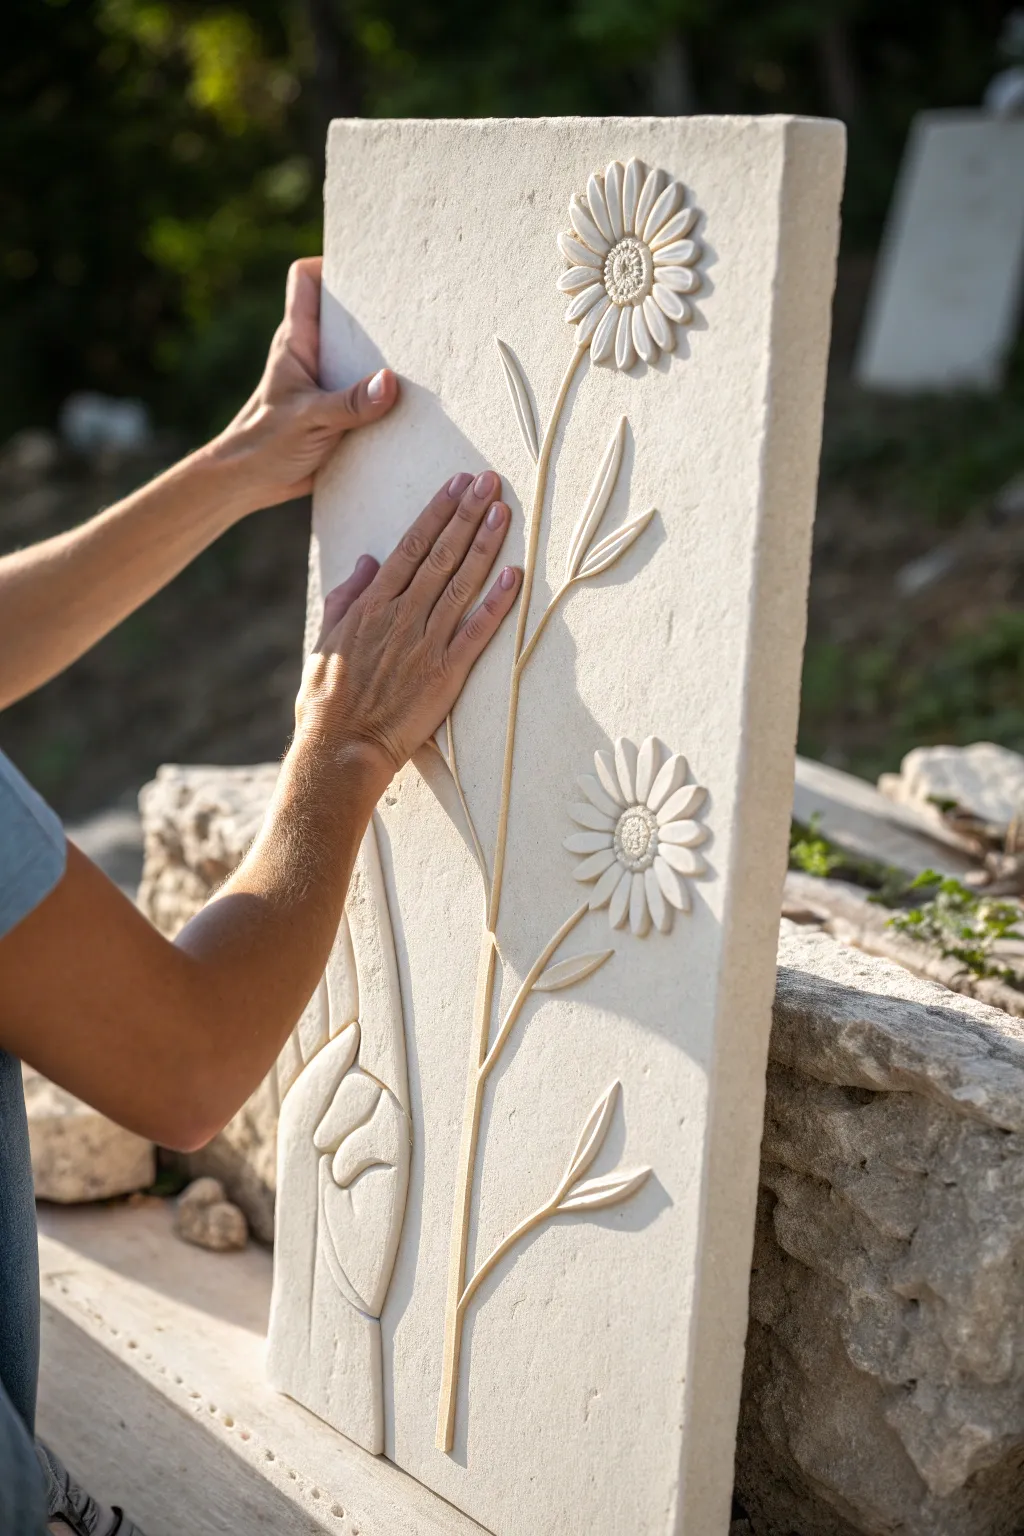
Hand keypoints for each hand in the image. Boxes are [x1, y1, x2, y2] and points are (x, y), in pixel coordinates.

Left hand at [209, 256, 398, 511]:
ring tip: (422, 350)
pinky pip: (364, 391)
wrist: (248, 483)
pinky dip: (384, 392)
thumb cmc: (265, 444)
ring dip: (385, 354)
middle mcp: (312, 355)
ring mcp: (324, 382)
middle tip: (411, 306)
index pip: (306, 280)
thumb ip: (349, 403)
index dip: (331, 263)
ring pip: (358, 353)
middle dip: (375, 308)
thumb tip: (391, 382)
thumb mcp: (309, 421)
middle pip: (343, 313)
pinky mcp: (335, 410)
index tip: (368, 267)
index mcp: (296, 342)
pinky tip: (411, 398)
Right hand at [295, 470, 520, 787]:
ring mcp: (424, 643)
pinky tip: (515, 576)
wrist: (339, 750)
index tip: (456, 485)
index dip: (437, 512)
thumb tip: (367, 561)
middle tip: (490, 481)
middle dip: (466, 514)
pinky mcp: (445, 674)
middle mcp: (400, 617)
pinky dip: (496, 603)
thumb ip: (347, 599)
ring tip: (504, 512)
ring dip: (484, 545)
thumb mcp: (326, 641)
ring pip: (460, 584)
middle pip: (439, 555)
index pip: (410, 547)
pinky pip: (476, 632)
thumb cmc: (327, 702)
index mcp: (371, 606)